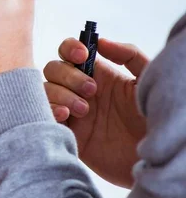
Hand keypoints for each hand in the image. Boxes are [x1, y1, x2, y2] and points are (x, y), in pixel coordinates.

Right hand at [44, 38, 147, 187]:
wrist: (154, 156)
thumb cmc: (154, 118)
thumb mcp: (146, 81)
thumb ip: (129, 55)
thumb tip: (100, 40)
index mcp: (97, 74)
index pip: (70, 51)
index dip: (70, 48)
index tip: (82, 56)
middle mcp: (79, 89)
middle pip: (54, 68)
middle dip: (69, 76)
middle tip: (92, 91)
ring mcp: (70, 110)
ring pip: (45, 89)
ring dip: (60, 94)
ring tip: (84, 110)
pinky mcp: (65, 131)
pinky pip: (43, 113)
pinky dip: (49, 110)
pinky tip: (66, 115)